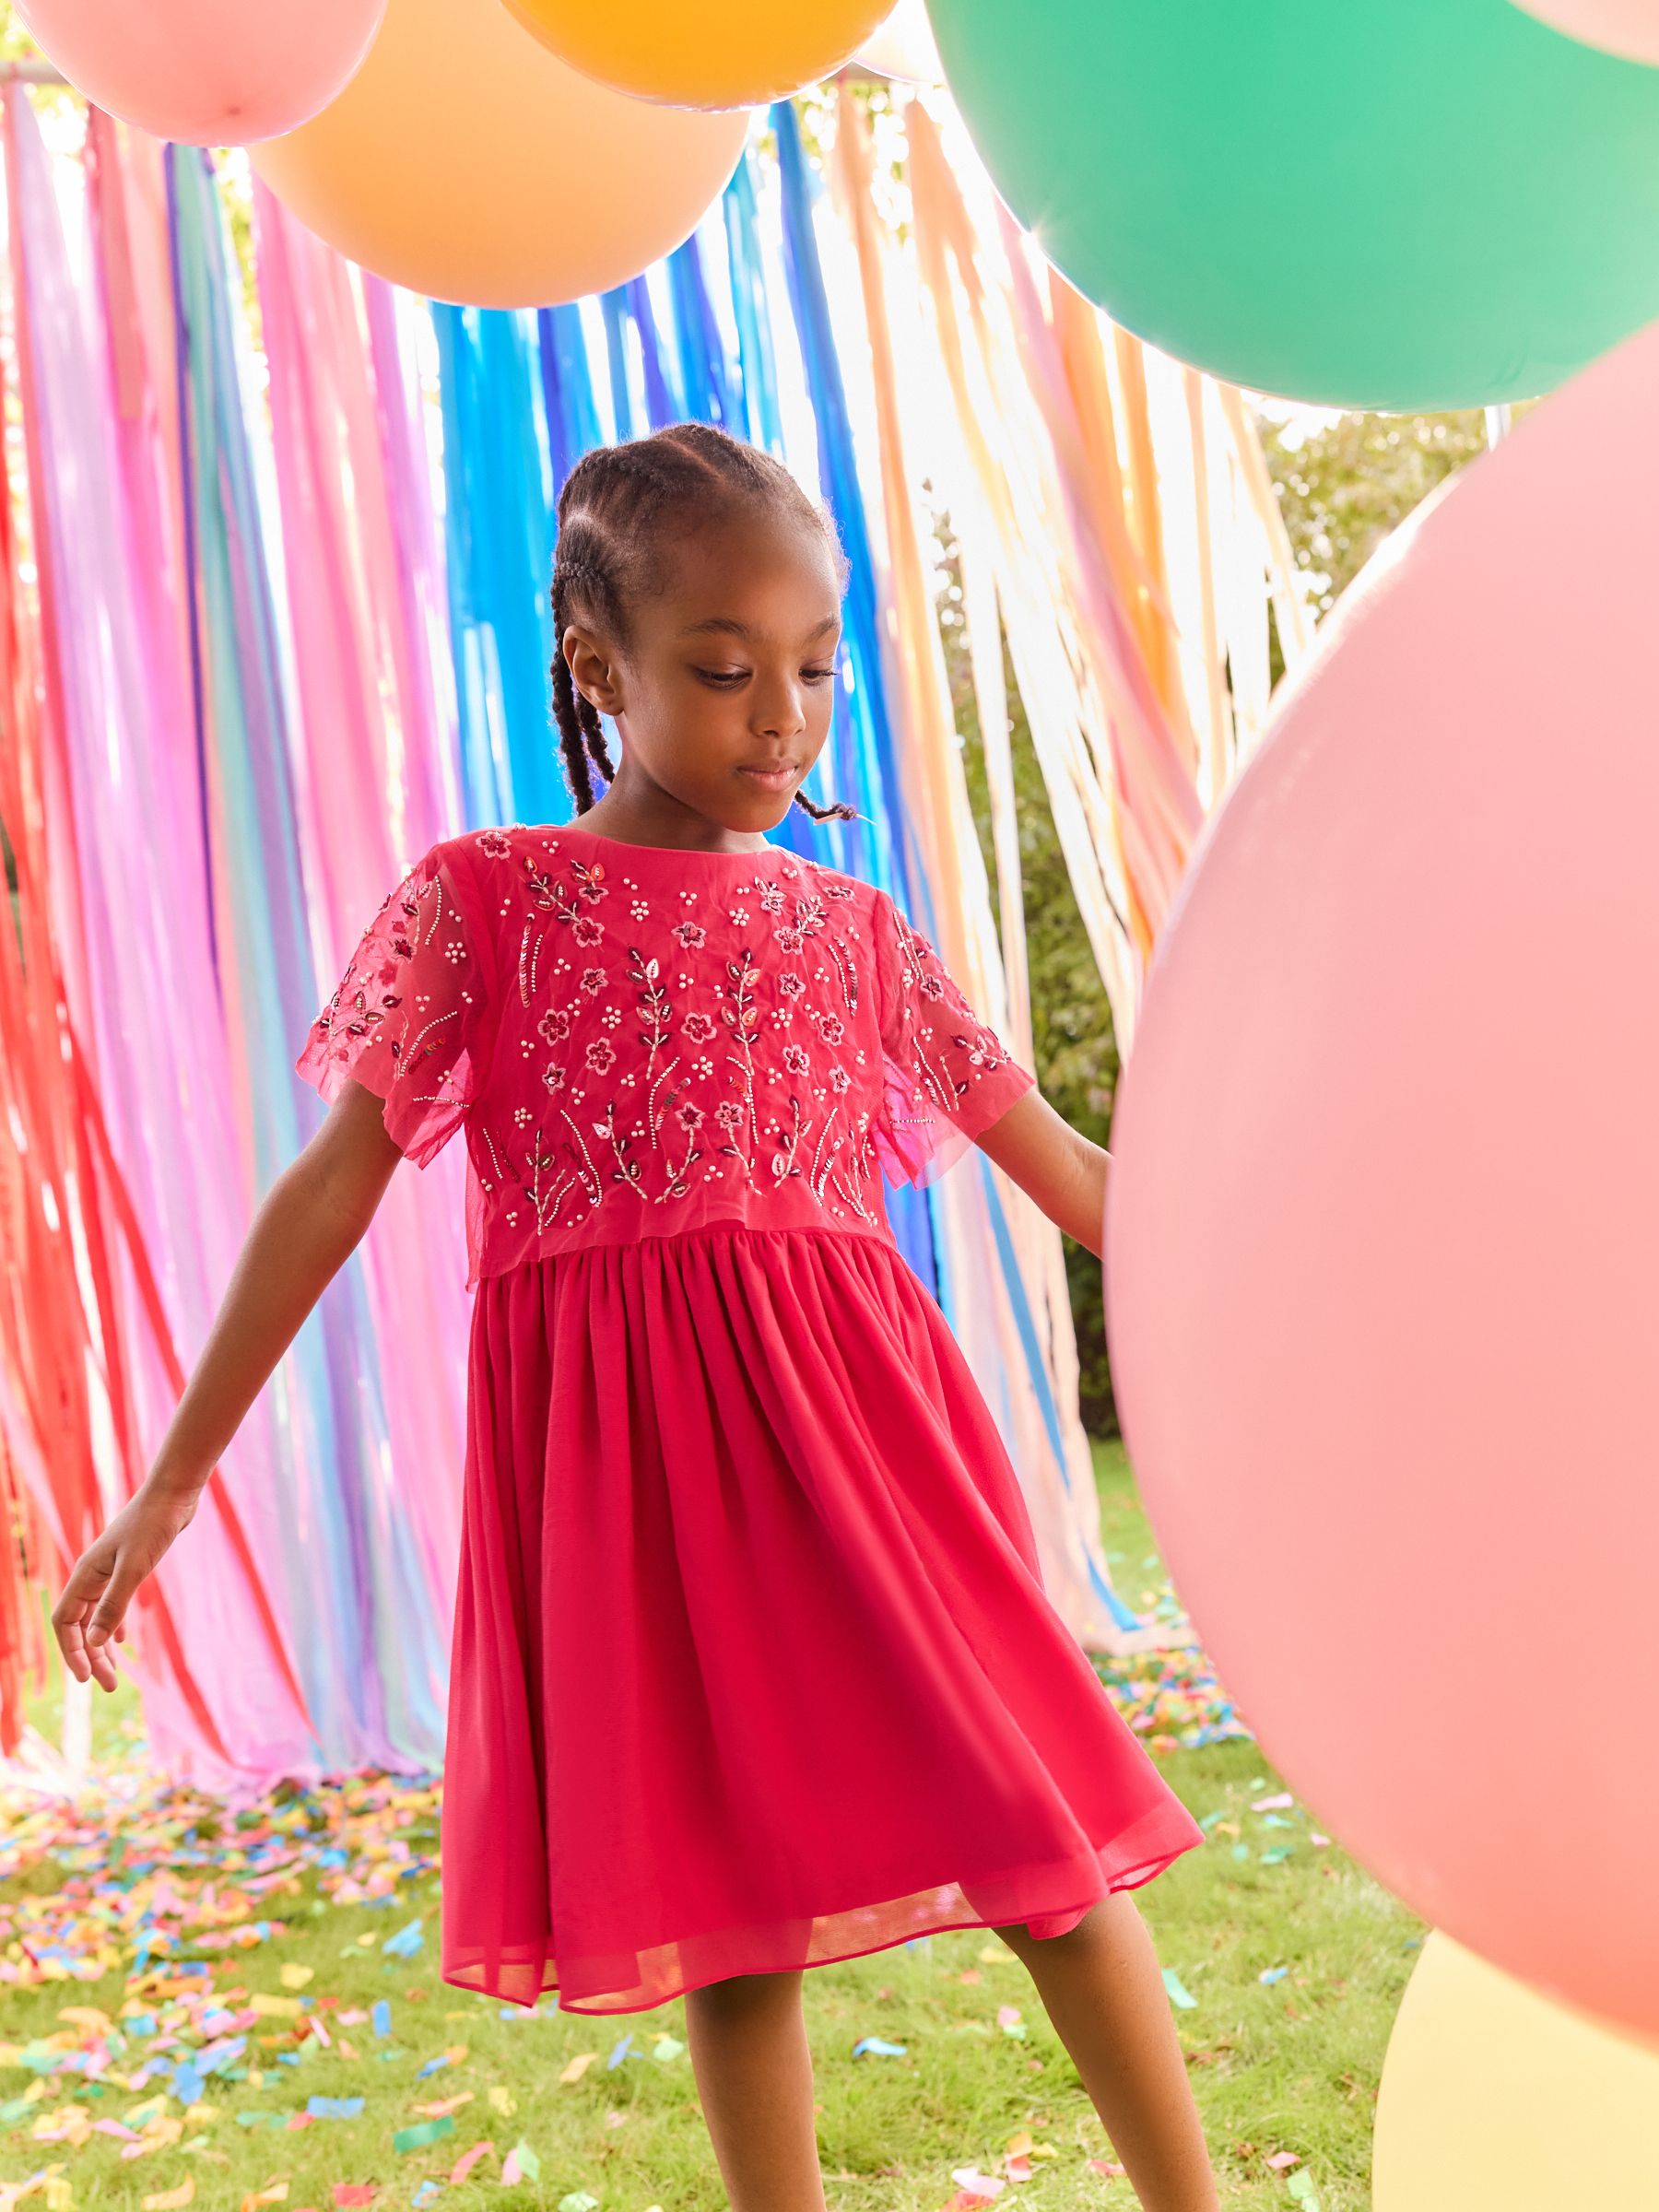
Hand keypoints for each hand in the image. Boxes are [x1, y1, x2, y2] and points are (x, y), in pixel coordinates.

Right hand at [51, 1479, 201, 1692]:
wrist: (174, 1493)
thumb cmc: (153, 1524)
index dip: (71, 1652)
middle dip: (91, 1656)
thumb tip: (93, 1642)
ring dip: (103, 1645)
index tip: (87, 1678)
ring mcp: (109, 1571)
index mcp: (85, 1575)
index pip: (65, 1622)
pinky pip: (112, 1603)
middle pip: (81, 1625)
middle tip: (109, 1686)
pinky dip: (115, 1624)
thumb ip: (113, 1605)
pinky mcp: (128, 1567)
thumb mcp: (134, 1568)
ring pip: (97, 1617)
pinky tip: (124, 1640)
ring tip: (116, 1673)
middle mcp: (92, 1575)